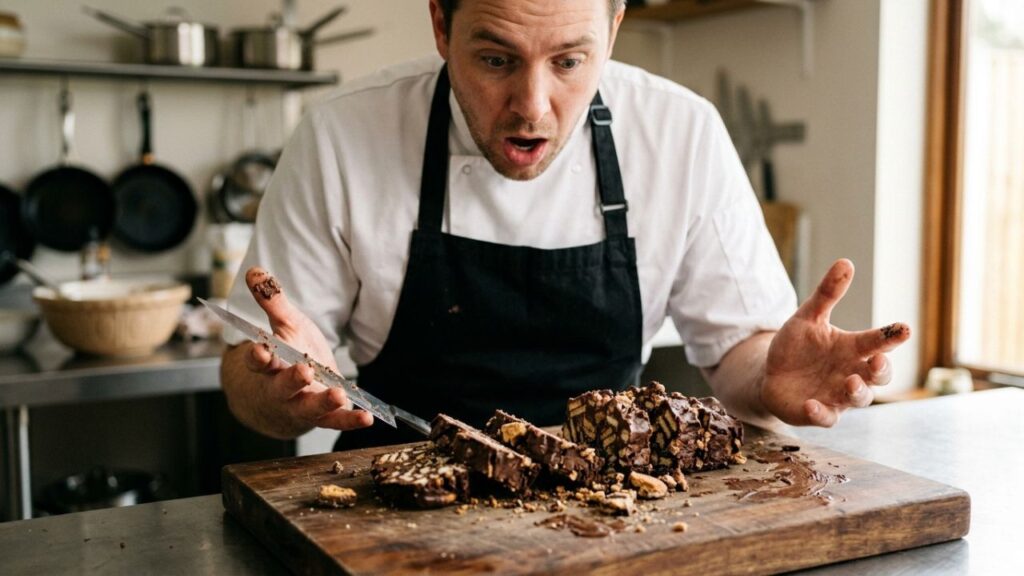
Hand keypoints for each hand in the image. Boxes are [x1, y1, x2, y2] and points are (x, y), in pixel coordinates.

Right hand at [242, 267, 373, 430]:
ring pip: (308, 408)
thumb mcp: (283, 326)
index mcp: (268, 366)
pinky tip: (366, 418)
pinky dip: (349, 420)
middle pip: (281, 387)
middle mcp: (280, 390)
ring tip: (337, 395)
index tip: (261, 351)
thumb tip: (254, 270)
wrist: (281, 401)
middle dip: (291, 380)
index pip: (259, 362)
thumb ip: (272, 301)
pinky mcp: (321, 417)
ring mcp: (300, 406)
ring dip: (322, 403)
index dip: (258, 357)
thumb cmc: (286, 356)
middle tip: (303, 372)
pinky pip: (334, 421)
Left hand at [761, 259, 910, 426]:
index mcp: (852, 348)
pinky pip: (826, 417)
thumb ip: (827, 293)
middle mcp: (851, 372)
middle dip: (882, 370)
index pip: (877, 342)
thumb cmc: (797, 347)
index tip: (903, 328)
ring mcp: (837, 395)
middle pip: (878, 375)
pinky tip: (811, 404)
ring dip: (857, 391)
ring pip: (859, 398)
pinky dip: (821, 412)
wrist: (771, 374)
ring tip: (851, 381)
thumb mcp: (808, 317)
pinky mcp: (819, 412)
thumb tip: (845, 261)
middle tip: (878, 361)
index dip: (891, 336)